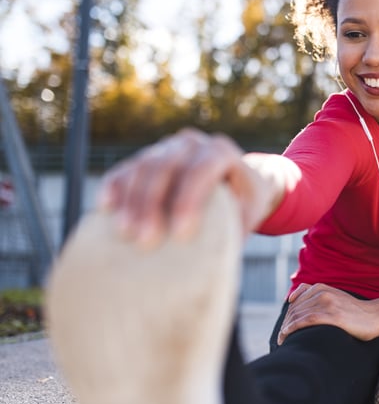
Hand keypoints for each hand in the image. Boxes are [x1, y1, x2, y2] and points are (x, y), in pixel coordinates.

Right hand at [98, 128, 290, 246]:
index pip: (201, 170)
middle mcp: (193, 143)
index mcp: (221, 152)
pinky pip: (126, 169)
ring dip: (131, 200)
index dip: (189, 200)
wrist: (237, 181)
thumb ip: (233, 227)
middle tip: (145, 241)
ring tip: (125, 233)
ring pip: (143, 166)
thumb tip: (214, 260)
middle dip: (152, 204)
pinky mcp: (148, 157)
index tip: (181, 234)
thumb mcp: (248, 213)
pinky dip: (115, 186)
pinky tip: (106, 208)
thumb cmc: (244, 203)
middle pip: (166, 166)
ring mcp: (168, 147)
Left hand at [277, 283, 378, 344]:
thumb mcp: (335, 298)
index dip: (287, 315)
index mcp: (321, 287)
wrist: (375, 316)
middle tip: (280, 338)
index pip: (295, 301)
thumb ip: (319, 298)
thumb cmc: (355, 312)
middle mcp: (322, 293)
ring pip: (298, 315)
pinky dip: (292, 328)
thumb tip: (296, 305)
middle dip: (285, 323)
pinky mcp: (332, 315)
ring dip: (286, 328)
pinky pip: (306, 320)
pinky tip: (286, 335)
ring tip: (281, 340)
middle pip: (295, 309)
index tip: (283, 329)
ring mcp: (327, 303)